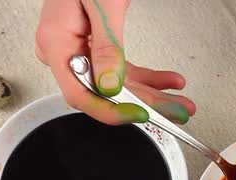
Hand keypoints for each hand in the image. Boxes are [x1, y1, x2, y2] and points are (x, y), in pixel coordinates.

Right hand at [35, 0, 194, 124]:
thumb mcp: (102, 3)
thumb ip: (107, 45)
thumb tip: (111, 84)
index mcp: (57, 43)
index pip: (80, 93)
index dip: (112, 110)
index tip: (140, 114)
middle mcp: (64, 51)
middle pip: (104, 92)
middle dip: (144, 103)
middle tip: (174, 111)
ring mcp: (78, 50)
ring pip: (116, 84)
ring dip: (150, 92)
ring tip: (178, 101)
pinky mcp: (93, 46)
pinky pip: (120, 69)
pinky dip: (145, 76)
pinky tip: (166, 80)